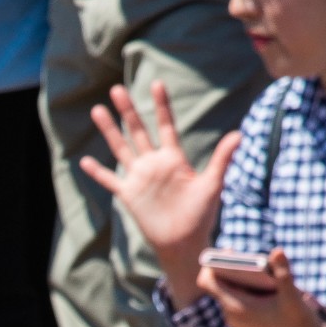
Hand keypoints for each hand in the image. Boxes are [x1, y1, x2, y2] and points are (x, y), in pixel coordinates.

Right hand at [79, 80, 242, 306]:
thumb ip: (222, 158)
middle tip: (117, 89)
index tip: (157, 83)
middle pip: (138, 131)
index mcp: (174, 159)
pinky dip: (98, 172)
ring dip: (110, 131)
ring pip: (121, 149)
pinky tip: (85, 162)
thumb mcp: (213, 184)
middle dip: (128, 111)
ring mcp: (140, 179)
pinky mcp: (129, 196)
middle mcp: (154, 164)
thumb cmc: (201, 215)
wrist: (184, 242)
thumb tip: (240, 134)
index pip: (166, 125)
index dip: (161, 105)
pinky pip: (111, 181)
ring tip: (97, 111)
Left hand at [198, 248, 325, 326]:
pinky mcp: (241, 320)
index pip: (208, 283)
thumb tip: (277, 251)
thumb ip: (283, 273)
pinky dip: (244, 287)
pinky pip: (235, 298)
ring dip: (238, 277)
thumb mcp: (292, 295)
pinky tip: (261, 282)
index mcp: (237, 308)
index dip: (212, 265)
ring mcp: (235, 319)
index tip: (228, 251)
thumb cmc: (298, 320)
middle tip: (245, 255)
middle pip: (218, 284)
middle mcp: (231, 315)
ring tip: (257, 268)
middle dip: (229, 267)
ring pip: (227, 291)